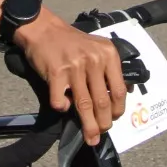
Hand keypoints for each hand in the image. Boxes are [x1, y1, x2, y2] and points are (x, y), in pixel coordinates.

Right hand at [15, 14, 127, 146]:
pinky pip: (61, 101)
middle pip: (103, 102)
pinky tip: (64, 105)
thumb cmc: (72, 42)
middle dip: (104, 123)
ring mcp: (74, 67)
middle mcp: (93, 60)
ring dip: (88, 126)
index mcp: (108, 54)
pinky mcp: (55, 74)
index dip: (118, 109)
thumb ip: (110, 69)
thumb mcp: (98, 48)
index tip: (115, 118)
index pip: (118, 90)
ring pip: (84, 106)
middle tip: (102, 132)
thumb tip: (122, 96)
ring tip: (91, 137)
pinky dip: (63, 108)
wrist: (44, 29)